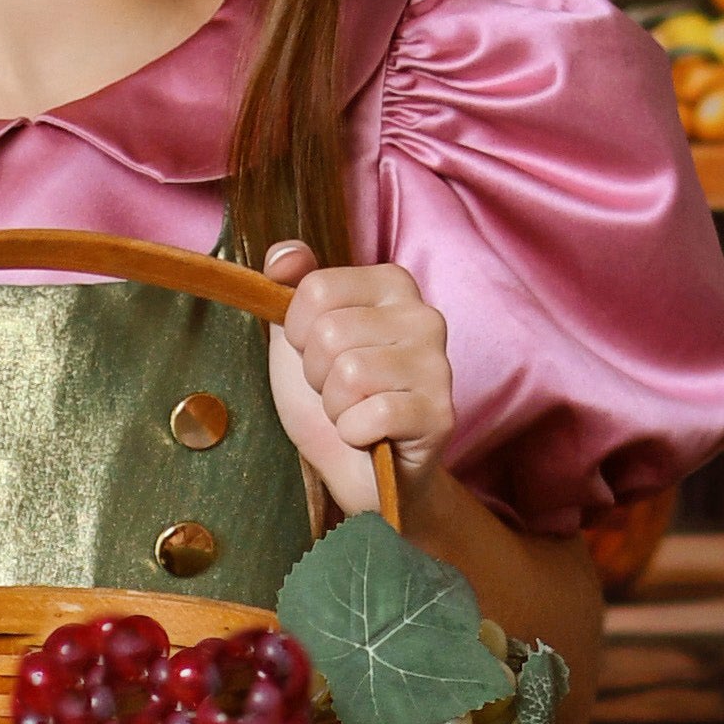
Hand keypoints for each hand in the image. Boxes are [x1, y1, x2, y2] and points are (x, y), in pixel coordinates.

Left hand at [265, 246, 454, 521]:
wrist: (359, 471)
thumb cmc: (333, 399)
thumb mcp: (298, 337)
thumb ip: (290, 286)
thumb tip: (283, 252)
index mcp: (392, 284)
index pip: (317, 288)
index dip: (297, 332)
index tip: (314, 353)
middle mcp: (424, 315)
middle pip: (330, 333)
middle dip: (317, 375)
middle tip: (337, 391)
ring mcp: (438, 364)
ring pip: (349, 373)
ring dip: (335, 406)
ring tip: (353, 412)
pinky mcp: (441, 414)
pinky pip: (371, 414)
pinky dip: (354, 433)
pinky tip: (370, 435)